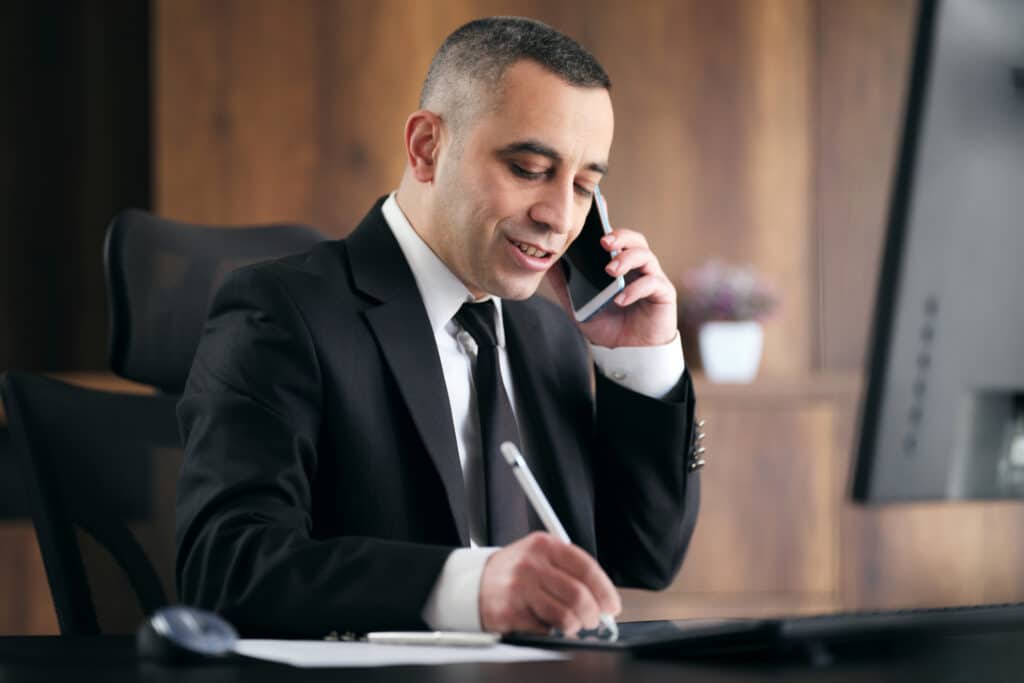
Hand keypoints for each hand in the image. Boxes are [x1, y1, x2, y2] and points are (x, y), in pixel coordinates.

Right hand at [479, 532, 621, 633]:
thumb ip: (571, 572)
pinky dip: (550, 632)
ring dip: (573, 626)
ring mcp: (519, 588)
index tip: (612, 606)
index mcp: (545, 544)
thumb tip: (603, 600)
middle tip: (591, 620)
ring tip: (569, 624)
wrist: (473, 583)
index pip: (586, 568)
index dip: (605, 591)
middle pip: (578, 595)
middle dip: (592, 614)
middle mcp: (531, 563)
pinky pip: (544, 630)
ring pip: (565, 616)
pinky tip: (543, 622)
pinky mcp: (510, 611)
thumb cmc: (516, 572)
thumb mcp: (541, 557)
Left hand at [547, 227, 677, 347]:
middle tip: (604, 242)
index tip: (600, 207)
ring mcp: (653, 278)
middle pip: (636, 239)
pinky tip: (621, 299)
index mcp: (619, 264)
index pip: (615, 237)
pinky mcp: (664, 294)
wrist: (627, 353)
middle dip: (620, 236)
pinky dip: (635, 289)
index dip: (609, 221)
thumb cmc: (607, 324)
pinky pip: (653, 284)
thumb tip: (546, 263)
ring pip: (647, 256)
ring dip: (627, 259)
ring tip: (610, 271)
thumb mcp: (578, 305)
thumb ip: (565, 284)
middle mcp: (638, 267)